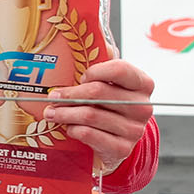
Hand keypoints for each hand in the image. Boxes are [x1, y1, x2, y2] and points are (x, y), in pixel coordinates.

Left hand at [44, 58, 154, 175]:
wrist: (115, 143)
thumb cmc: (110, 108)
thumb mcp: (112, 85)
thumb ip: (107, 65)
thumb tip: (104, 44)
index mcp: (143, 84)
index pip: (120, 69)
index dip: (95, 71)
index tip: (79, 77)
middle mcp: (143, 106)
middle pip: (99, 93)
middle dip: (70, 94)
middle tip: (52, 97)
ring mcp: (134, 129)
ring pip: (90, 115)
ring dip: (65, 113)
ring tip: (51, 112)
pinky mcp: (122, 148)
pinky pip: (90, 134)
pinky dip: (74, 130)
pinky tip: (68, 128)